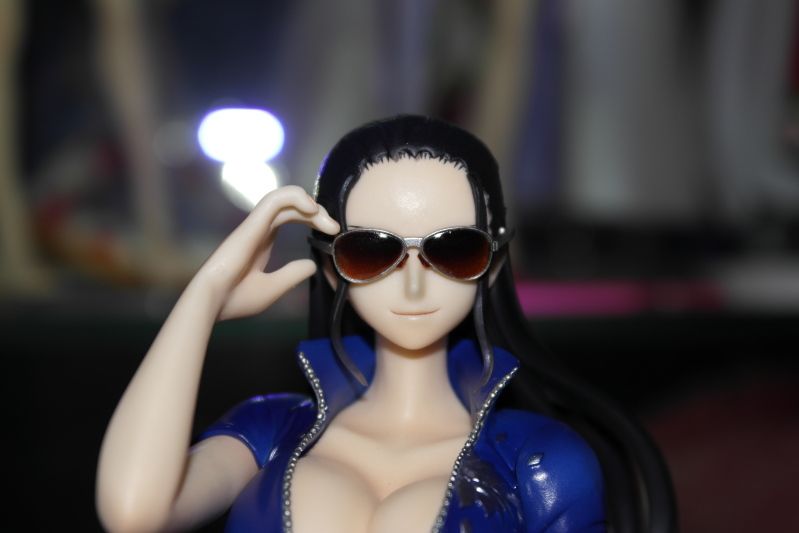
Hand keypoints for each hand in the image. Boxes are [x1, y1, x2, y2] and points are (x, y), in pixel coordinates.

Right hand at [191, 186, 338, 319]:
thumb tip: (312, 266)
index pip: (290, 216)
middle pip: (291, 206)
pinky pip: (274, 199)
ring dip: (308, 201)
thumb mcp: (273, 288)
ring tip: (324, 217)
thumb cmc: (235, 298)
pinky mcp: (253, 224)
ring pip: (283, 196)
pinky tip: (311, 209)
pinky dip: (295, 197)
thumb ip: (292, 274)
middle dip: (316, 211)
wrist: (213, 303)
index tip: (332, 233)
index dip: (312, 218)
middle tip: (334, 228)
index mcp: (262, 240)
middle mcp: (259, 228)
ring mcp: (255, 224)